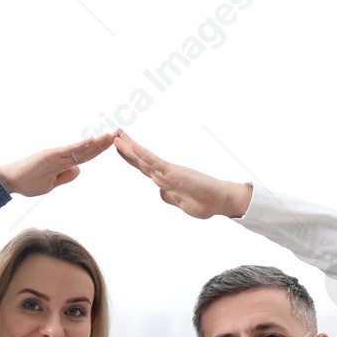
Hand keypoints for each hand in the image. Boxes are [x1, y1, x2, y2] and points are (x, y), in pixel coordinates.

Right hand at [0, 134, 114, 196]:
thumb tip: (78, 171)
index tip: (113, 145)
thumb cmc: (27, 183)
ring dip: (97, 143)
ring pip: (81, 148)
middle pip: (87, 150)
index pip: (86, 156)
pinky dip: (82, 146)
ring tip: (111, 136)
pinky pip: (70, 151)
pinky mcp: (50, 155)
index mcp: (63, 163)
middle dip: (103, 144)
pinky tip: (93, 141)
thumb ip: (65, 177)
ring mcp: (57, 155)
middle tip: (119, 134)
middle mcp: (62, 156)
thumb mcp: (51, 184)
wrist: (10, 181)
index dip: (99, 150)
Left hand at [112, 130, 251, 218]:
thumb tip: (161, 193)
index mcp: (165, 180)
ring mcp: (169, 172)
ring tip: (117, 136)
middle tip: (114, 134)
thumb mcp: (181, 203)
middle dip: (126, 147)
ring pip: (144, 159)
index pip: (143, 166)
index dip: (130, 157)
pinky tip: (133, 147)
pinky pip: (156, 163)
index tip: (118, 148)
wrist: (222, 201)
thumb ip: (170, 197)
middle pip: (140, 159)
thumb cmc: (206, 201)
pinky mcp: (175, 173)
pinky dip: (143, 155)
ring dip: (130, 148)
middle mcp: (165, 173)